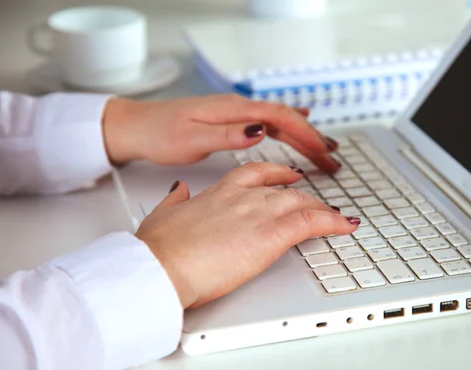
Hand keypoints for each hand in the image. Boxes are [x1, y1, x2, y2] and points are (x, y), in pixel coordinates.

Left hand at [102, 94, 339, 172]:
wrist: (137, 127)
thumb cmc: (160, 133)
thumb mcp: (192, 139)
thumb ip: (228, 135)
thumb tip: (260, 131)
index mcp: (233, 111)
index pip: (280, 118)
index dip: (306, 135)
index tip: (324, 152)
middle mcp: (238, 109)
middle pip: (286, 119)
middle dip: (312, 138)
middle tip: (333, 159)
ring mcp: (236, 115)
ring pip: (280, 122)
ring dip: (303, 137)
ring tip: (324, 153)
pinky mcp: (231, 123)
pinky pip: (268, 124)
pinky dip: (287, 132)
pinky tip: (295, 135)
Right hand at [135, 162, 359, 308]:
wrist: (162, 265)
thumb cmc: (160, 249)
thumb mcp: (162, 215)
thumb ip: (176, 200)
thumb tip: (180, 191)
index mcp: (218, 192)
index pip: (254, 174)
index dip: (276, 174)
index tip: (287, 176)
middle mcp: (242, 197)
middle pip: (284, 190)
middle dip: (303, 196)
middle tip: (318, 202)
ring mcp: (258, 213)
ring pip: (302, 203)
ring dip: (322, 210)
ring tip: (337, 217)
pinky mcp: (271, 234)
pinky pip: (313, 222)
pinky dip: (334, 222)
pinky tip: (346, 225)